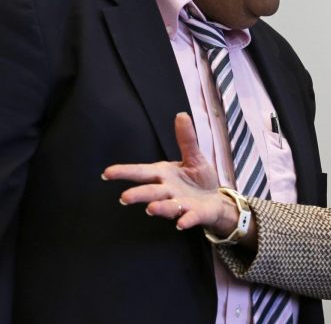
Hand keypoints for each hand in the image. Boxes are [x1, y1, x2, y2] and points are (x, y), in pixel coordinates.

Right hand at [102, 113, 235, 234]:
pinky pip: (189, 217)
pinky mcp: (195, 214)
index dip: (125, 172)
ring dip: (160, 208)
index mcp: (164, 175)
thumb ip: (186, 139)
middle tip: (124, 197)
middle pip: (151, 192)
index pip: (141, 172)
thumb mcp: (193, 157)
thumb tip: (181, 114)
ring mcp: (181, 204)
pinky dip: (186, 220)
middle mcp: (168, 191)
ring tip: (151, 208)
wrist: (214, 201)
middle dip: (138, 194)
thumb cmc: (198, 179)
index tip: (106, 173)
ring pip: (167, 206)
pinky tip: (181, 224)